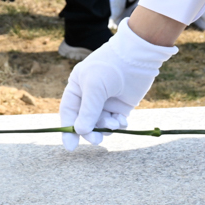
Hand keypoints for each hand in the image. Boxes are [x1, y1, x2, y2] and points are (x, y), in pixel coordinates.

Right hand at [59, 22, 175, 149]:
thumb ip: (88, 111)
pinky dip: (119, 124)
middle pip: (85, 122)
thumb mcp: (94, 88)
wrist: (137, 57)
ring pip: (101, 124)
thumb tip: (81, 131)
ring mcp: (106, 102)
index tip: (71, 147)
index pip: (69, 112)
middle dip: (90, 132)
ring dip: (107, 127)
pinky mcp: (121, 106)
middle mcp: (90, 96)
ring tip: (114, 122)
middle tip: (97, 140)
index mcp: (77, 88)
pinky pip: (116, 122)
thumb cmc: (110, 67)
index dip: (68, 130)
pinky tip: (122, 120)